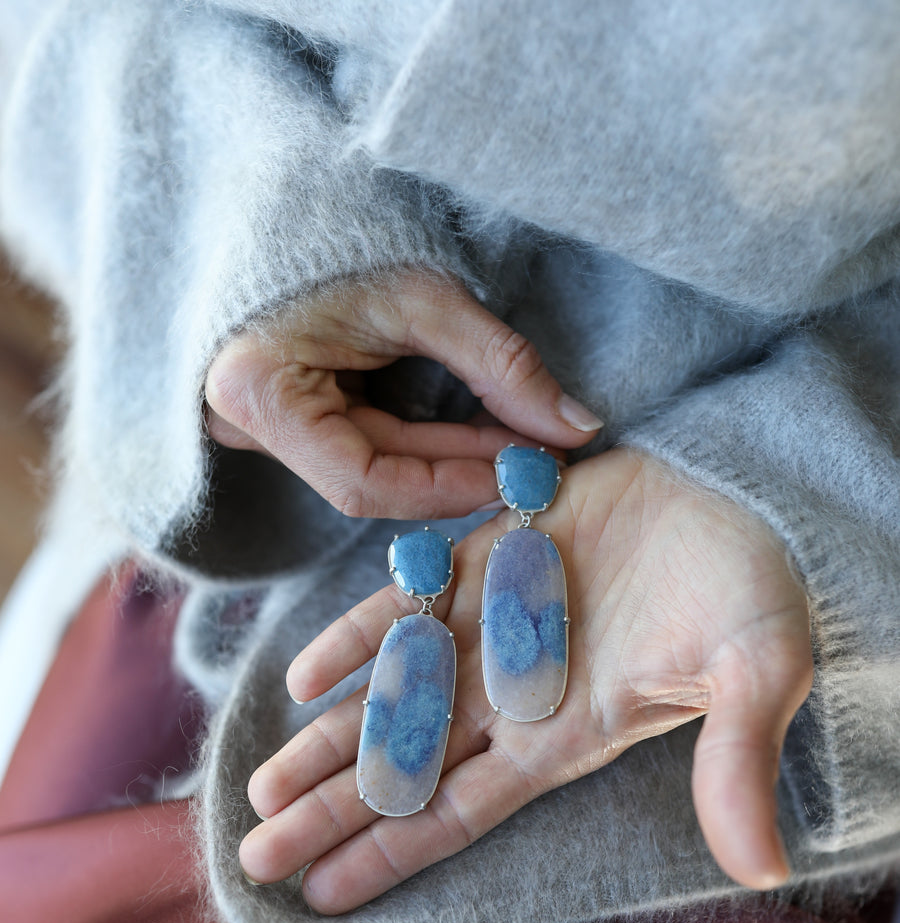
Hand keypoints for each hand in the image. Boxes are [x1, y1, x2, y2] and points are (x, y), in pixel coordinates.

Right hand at [204, 270, 601, 517]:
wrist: (283, 191)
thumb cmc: (340, 232)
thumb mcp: (425, 295)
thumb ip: (500, 365)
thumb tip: (576, 426)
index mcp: (259, 394)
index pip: (362, 482)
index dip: (448, 488)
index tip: (519, 475)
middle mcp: (247, 423)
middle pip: (373, 479)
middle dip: (463, 472)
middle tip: (539, 459)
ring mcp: (267, 422)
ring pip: (375, 467)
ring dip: (452, 460)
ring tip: (522, 442)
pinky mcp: (292, 411)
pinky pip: (367, 444)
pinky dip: (427, 443)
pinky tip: (482, 431)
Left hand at [240, 448, 812, 910]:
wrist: (745, 492)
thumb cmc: (756, 587)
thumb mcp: (755, 673)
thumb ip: (736, 762)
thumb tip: (760, 870)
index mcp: (563, 733)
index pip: (458, 809)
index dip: (388, 852)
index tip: (318, 893)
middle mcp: (515, 692)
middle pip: (402, 767)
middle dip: (329, 812)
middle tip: (252, 856)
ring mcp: (494, 626)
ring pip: (390, 697)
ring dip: (325, 740)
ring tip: (258, 784)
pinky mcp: (488, 558)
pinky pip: (407, 604)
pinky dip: (358, 637)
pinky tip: (305, 675)